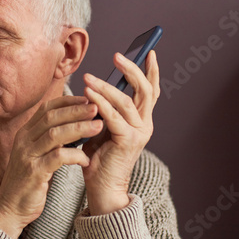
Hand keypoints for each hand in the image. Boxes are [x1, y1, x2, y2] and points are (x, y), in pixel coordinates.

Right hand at [0, 96, 103, 237]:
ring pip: (55, 134)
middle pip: (52, 117)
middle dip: (76, 110)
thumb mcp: (36, 154)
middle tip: (97, 108)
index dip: (68, 101)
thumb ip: (50, 139)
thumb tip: (74, 124)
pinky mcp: (33, 173)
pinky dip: (74, 156)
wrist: (10, 208)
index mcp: (25, 133)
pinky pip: (57, 158)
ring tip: (98, 126)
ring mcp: (27, 155)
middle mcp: (24, 140)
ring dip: (79, 128)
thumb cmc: (28, 181)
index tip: (87, 99)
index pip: (46, 108)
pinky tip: (86, 159)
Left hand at [81, 50, 159, 214]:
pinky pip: (113, 116)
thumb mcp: (102, 126)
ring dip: (106, 86)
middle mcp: (144, 124)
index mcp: (141, 119)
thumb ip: (104, 109)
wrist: (102, 187)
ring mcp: (139, 133)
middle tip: (118, 56)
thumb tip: (94, 86)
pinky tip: (88, 93)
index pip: (149, 90)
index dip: (150, 71)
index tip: (147, 52)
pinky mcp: (128, 141)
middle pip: (145, 90)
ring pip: (126, 101)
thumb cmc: (99, 157)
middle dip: (133, 70)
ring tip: (88, 76)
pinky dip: (100, 102)